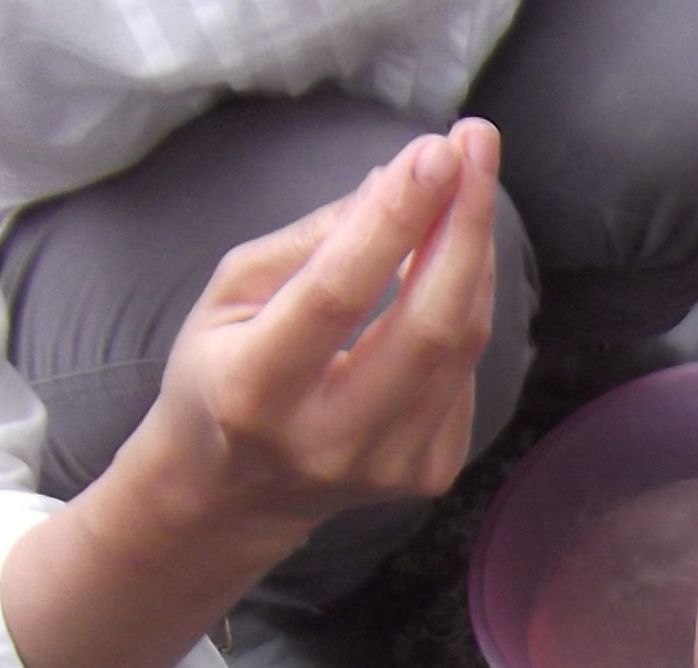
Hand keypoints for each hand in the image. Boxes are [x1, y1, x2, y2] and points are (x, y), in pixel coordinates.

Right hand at [122, 120, 501, 552]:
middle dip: (462, 224)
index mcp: (257, 388)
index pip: (339, 293)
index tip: (434, 150)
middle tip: (476, 144)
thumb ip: (312, 241)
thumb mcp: (232, 295)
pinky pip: (464, 374)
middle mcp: (329, 437)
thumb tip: (398, 182)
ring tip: (470, 183)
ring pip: (459, 347)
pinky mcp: (426, 475)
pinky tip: (451, 263)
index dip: (394, 218)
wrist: (231, 494)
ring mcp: (386, 467)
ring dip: (474, 254)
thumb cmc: (221, 373)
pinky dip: (463, 306)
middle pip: (426, 327)